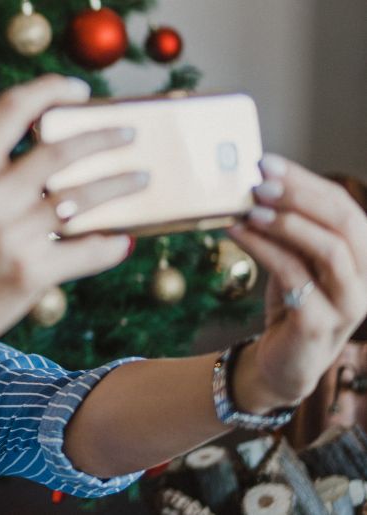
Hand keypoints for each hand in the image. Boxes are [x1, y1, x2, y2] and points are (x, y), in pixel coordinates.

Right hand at [0, 75, 146, 388]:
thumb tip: (60, 154)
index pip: (12, 108)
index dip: (51, 90)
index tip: (80, 92)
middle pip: (59, 150)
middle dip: (104, 137)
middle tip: (129, 133)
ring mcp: (8, 237)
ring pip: (81, 199)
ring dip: (120, 186)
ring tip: (141, 179)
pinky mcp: (28, 274)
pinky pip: (86, 251)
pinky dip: (109, 244)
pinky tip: (121, 239)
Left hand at [227, 155, 366, 410]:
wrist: (283, 363)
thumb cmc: (292, 303)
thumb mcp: (295, 258)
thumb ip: (290, 228)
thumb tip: (259, 184)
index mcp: (364, 255)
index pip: (344, 206)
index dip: (306, 181)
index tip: (267, 162)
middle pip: (344, 222)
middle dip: (299, 195)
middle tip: (258, 182)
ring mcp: (349, 303)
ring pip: (328, 249)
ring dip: (286, 222)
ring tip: (249, 208)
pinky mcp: (320, 323)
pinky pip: (296, 277)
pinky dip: (264, 250)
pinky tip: (238, 233)